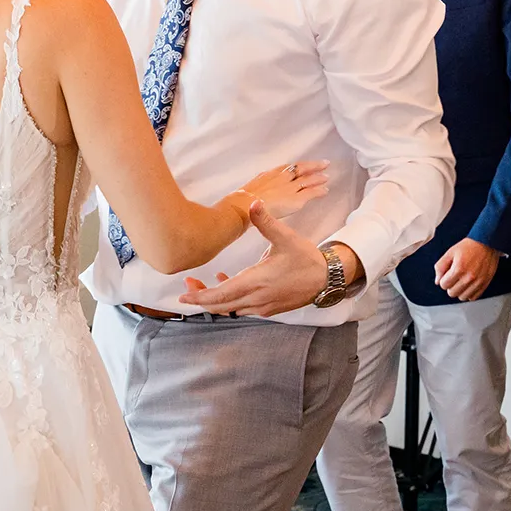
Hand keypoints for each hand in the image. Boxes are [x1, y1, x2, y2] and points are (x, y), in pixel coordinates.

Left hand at [178, 203, 348, 317]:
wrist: (328, 278)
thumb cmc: (307, 259)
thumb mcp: (286, 237)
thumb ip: (266, 221)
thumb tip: (253, 202)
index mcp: (256, 281)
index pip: (220, 295)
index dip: (199, 296)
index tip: (183, 295)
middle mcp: (256, 298)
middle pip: (221, 305)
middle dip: (201, 298)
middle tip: (187, 287)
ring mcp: (263, 306)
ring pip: (230, 308)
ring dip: (215, 300)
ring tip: (202, 286)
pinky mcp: (269, 308)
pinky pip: (242, 308)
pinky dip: (230, 300)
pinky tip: (228, 284)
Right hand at [237, 160, 330, 219]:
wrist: (245, 205)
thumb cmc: (243, 200)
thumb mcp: (250, 189)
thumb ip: (257, 190)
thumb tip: (256, 194)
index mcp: (270, 174)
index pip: (287, 168)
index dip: (297, 166)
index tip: (304, 165)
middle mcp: (282, 178)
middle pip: (301, 169)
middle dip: (313, 166)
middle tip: (324, 163)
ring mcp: (290, 187)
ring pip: (308, 179)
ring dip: (318, 177)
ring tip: (326, 176)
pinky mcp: (296, 198)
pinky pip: (311, 193)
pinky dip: (319, 191)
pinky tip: (325, 191)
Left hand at [435, 237, 500, 301]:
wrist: (487, 243)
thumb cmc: (469, 246)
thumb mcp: (450, 253)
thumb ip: (440, 267)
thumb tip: (437, 281)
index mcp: (459, 269)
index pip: (444, 285)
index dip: (443, 280)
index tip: (447, 275)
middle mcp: (469, 277)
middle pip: (452, 293)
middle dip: (451, 286)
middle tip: (455, 277)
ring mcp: (478, 282)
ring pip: (462, 297)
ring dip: (460, 290)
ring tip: (462, 281)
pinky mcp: (485, 284)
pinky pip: (473, 297)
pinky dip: (469, 293)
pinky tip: (469, 285)